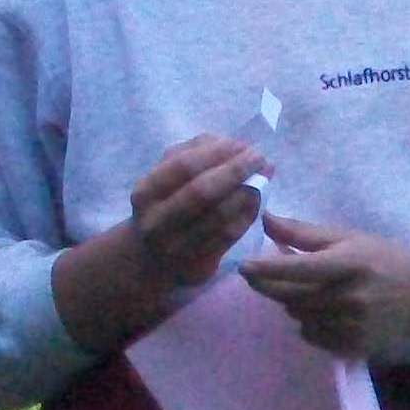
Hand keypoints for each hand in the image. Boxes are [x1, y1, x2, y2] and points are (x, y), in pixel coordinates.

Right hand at [127, 135, 268, 290]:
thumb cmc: (163, 206)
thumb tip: (236, 146)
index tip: (242, 144)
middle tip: (259, 158)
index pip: (184, 166)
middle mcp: (157, 222)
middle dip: (235, 171)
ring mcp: (177, 247)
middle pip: (202, 192)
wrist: (150, 260)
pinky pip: (229, 236)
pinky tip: (257, 200)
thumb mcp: (165, 175)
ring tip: (263, 177)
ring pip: (220, 217)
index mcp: (146, 193)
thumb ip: (195, 152)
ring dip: (248, 193)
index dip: (217, 153)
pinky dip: (247, 214)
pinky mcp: (197, 264)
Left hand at [240, 213, 409, 360]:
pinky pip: (311, 336)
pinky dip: (309, 322)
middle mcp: (350, 297)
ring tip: (313, 288)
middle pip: (290, 297)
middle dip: (271, 286)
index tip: (243, 266)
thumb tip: (265, 219)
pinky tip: (327, 310)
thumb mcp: (349, 238)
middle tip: (260, 275)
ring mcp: (351, 326)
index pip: (300, 268)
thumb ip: (304, 233)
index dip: (268, 269)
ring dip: (294, 302)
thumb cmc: (383, 259)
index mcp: (350, 263)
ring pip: (298, 316)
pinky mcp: (351, 347)